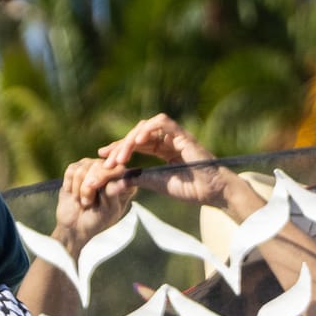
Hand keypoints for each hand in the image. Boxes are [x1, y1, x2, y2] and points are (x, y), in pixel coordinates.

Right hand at [56, 156, 138, 251]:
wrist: (75, 226)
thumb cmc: (96, 220)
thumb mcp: (108, 211)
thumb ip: (114, 194)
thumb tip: (123, 182)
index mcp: (124, 181)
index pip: (117, 168)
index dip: (104, 176)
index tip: (94, 188)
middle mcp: (110, 170)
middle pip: (97, 166)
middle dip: (88, 187)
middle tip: (87, 202)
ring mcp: (93, 168)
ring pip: (82, 169)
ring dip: (78, 189)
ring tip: (82, 201)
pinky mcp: (77, 169)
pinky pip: (71, 170)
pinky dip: (69, 185)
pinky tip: (73, 193)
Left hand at [94, 114, 234, 208]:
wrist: (212, 192)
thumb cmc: (190, 188)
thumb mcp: (156, 182)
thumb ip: (137, 177)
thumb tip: (115, 178)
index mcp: (164, 150)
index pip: (136, 143)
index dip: (119, 148)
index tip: (102, 157)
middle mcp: (169, 140)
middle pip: (138, 133)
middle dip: (120, 146)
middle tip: (108, 162)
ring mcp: (176, 136)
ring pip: (147, 126)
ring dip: (131, 139)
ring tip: (120, 157)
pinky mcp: (184, 135)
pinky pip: (164, 123)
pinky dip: (148, 130)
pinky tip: (137, 142)